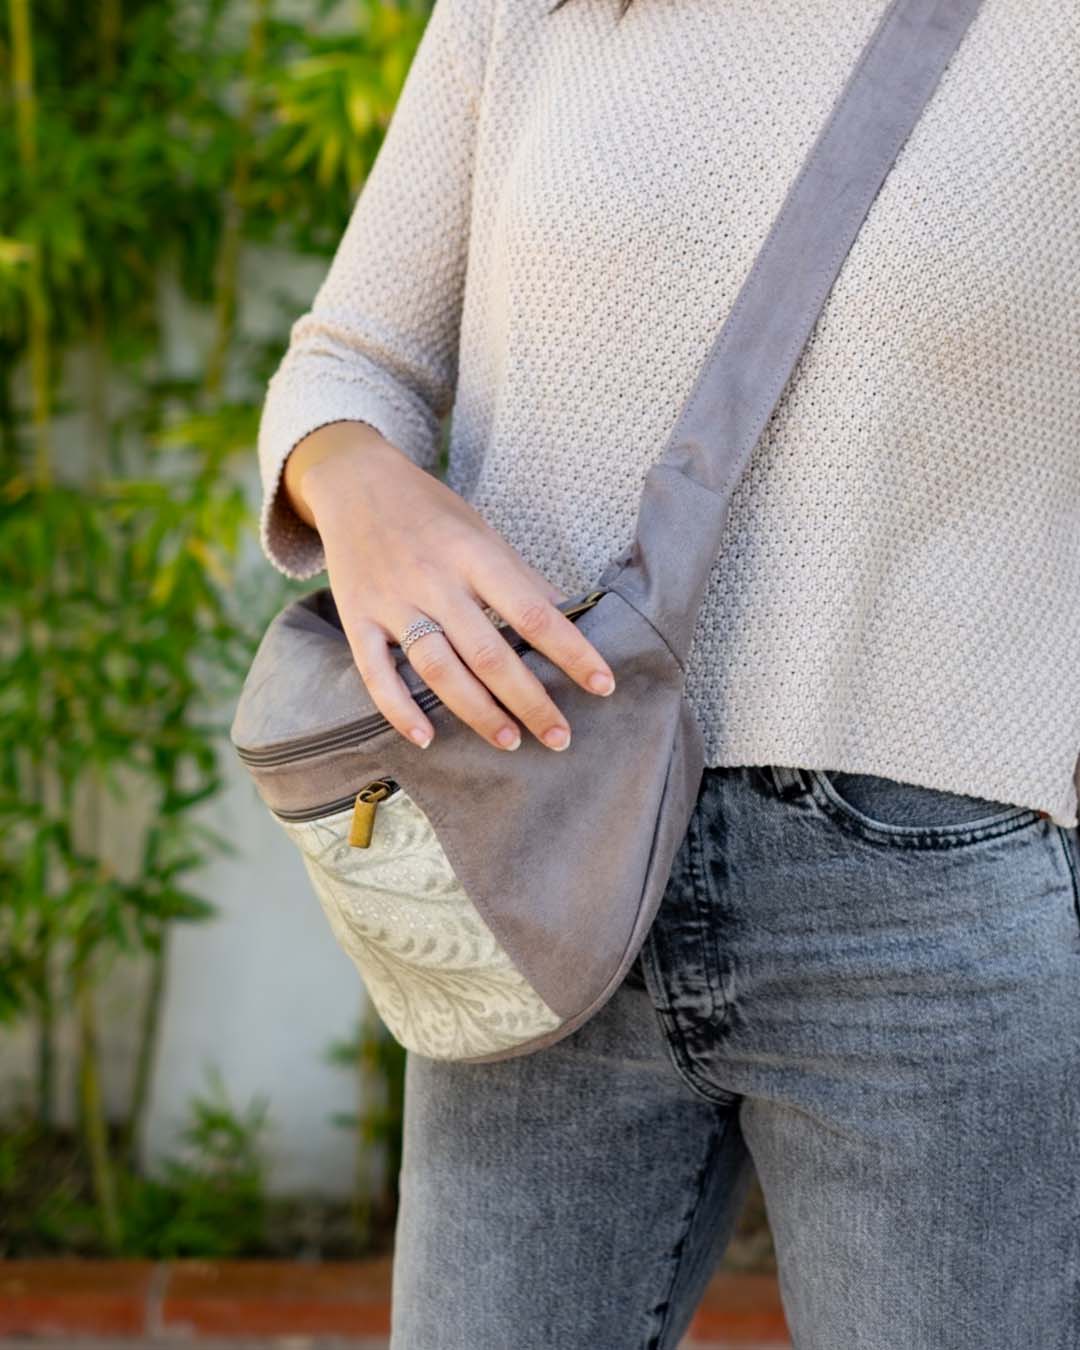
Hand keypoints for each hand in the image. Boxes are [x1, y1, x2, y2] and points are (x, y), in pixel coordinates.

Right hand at [284, 421, 615, 752]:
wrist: (354, 482)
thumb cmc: (431, 511)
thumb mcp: (484, 532)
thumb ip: (523, 578)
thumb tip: (574, 617)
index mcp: (474, 555)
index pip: (533, 613)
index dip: (571, 652)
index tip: (602, 684)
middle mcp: (434, 580)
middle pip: (488, 653)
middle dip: (529, 700)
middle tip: (560, 737)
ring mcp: (392, 602)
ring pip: (438, 670)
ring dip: (477, 712)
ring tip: (510, 741)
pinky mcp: (356, 619)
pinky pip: (376, 674)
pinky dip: (400, 710)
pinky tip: (427, 739)